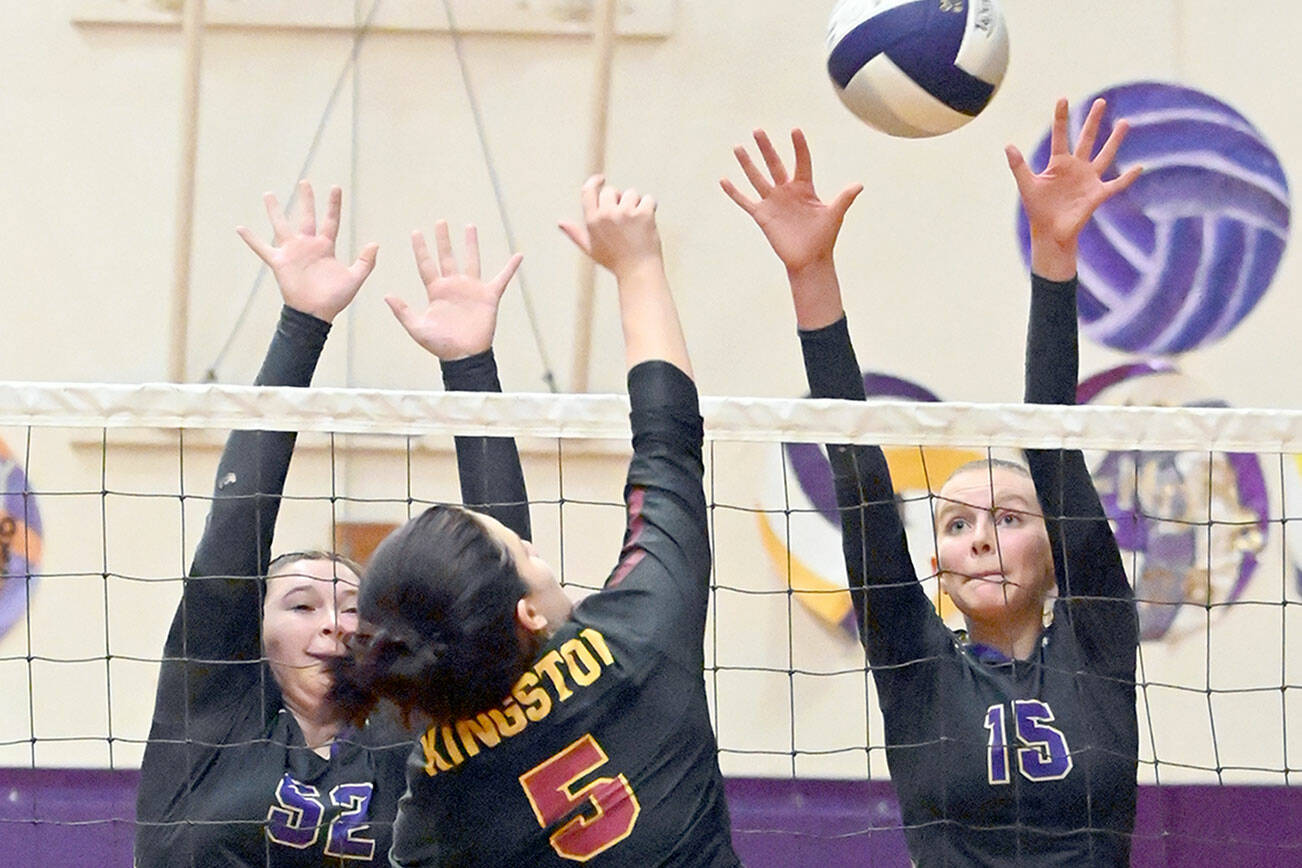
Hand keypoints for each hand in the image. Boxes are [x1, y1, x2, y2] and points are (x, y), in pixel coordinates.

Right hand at [236, 181, 377, 322]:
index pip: (331, 220)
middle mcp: (308, 245)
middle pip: (306, 216)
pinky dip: (251, 239)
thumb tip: (375, 243)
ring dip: (275, 211)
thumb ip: (366, 262)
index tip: (335, 187)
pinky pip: (262, 248)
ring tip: (268, 194)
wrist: (316, 314)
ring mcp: (292, 252)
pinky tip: (240, 227)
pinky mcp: (279, 262)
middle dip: (306, 200)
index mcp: (326, 246)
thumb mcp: (355, 278)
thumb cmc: (335, 298)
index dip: (333, 204)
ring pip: (281, 226)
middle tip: (304, 182)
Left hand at [386, 221, 522, 360]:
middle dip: (443, 240)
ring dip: (471, 244)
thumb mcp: (417, 328)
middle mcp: (453, 286)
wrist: (464, 356)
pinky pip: (502, 279)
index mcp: (436, 291)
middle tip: (440, 222)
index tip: (416, 232)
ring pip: (472, 261)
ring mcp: (472, 289)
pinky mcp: (489, 296)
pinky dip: (510, 268)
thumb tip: (386, 295)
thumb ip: (403, 311)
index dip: (421, 249)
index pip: (426, 265)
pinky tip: (518, 255)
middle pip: (447, 257)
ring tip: (469, 226)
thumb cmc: (441, 345)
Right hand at [559, 175, 660, 278]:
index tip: (601, 179)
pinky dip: (650, 208)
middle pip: (611, 191)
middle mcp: (607, 214)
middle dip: (619, 200)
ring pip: (632, 194)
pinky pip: (648, 199)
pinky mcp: (643, 214)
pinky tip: (648, 225)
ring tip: (636, 226)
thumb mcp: (591, 248)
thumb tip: (561, 223)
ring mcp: (626, 213)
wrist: (638, 273)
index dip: (594, 182)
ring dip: (636, 205)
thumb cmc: (615, 262)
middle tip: (625, 220)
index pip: (588, 191)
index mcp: (592, 220)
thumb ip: (576, 233)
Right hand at [721, 129, 861, 276]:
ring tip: (738, 147)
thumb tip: (859, 185)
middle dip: (766, 148)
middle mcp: (787, 191)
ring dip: (747, 163)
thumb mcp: (834, 215)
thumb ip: (844, 198)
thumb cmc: (824, 238)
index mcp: (805, 188)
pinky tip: (724, 180)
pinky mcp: (762, 215)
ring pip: (757, 178)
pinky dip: (734, 192)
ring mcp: (773, 202)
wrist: (809, 260)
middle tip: (758, 130)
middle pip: (774, 164)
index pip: (801, 162)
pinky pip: (745, 201)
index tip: (795, 130)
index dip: (799, 147)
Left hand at [1006, 98, 1142, 279]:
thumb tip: (1008, 145)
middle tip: (1101, 101)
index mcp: (1058, 163)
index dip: (1061, 118)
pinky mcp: (1097, 194)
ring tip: (1125, 122)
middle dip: (1093, 121)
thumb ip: (1018, 165)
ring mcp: (1089, 179)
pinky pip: (1116, 184)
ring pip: (1105, 155)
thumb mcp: (1027, 184)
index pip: (1060, 136)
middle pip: (1086, 139)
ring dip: (1115, 140)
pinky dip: (1128, 178)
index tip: (1063, 98)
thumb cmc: (1038, 209)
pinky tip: (1139, 167)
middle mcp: (1076, 167)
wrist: (1050, 232)